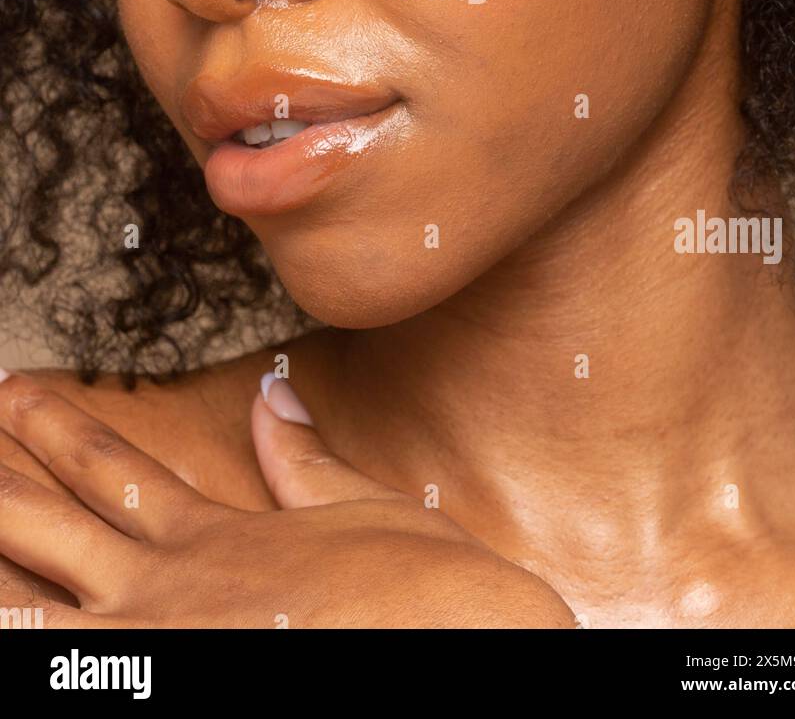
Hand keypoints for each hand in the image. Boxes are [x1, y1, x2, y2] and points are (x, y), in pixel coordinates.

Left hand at [0, 370, 574, 628]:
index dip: (56, 429)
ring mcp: (151, 645)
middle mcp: (164, 585)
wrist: (462, 646)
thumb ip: (304, 459)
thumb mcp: (365, 508)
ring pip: (28, 604)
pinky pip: (63, 672)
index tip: (14, 393)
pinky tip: (5, 625)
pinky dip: (30, 642)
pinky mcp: (159, 687)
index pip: (112, 468)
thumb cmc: (424, 592)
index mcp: (211, 535)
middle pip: (44, 523)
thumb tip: (271, 396)